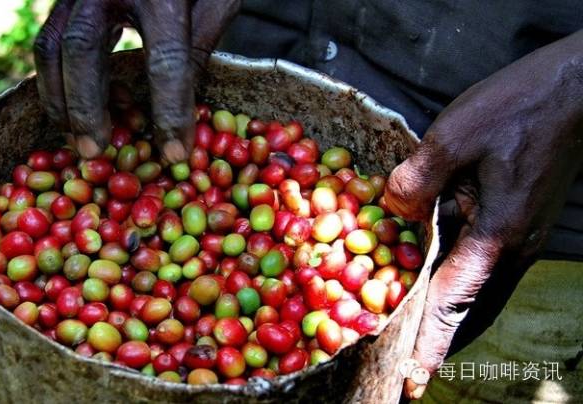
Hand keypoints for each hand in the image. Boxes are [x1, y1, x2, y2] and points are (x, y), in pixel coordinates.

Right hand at [34, 0, 239, 160]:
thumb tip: (184, 106)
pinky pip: (49, 36)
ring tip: (75, 138)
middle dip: (87, 107)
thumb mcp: (217, 0)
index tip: (176, 154)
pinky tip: (71, 105)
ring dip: (58, 97)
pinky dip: (56, 77)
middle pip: (83, 49)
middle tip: (94, 152)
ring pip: (51, 43)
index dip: (171, 111)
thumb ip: (200, 45)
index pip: (166, 60)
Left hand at [385, 31, 582, 398]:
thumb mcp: (453, 136)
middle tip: (405, 364)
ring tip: (415, 335)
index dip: (429, 341)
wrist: (574, 90)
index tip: (413, 378)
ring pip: (479, 292)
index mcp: (496, 234)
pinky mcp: (518, 223)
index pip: (454, 301)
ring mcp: (519, 238)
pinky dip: (458, 285)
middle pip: (468, 308)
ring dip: (448, 316)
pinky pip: (484, 268)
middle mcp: (511, 248)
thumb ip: (415, 180)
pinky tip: (436, 281)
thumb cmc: (518, 108)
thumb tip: (390, 208)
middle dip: (436, 338)